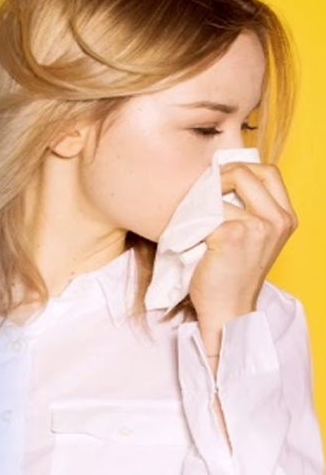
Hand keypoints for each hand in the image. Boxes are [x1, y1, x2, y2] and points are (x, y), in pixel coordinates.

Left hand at [189, 162, 296, 341]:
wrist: (227, 307)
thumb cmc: (233, 271)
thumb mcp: (254, 236)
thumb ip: (250, 207)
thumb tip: (221, 172)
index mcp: (286, 217)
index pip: (268, 171)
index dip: (241, 167)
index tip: (219, 178)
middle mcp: (278, 220)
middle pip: (246, 172)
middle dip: (219, 175)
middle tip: (202, 191)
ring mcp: (258, 227)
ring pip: (221, 192)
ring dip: (202, 200)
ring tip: (194, 218)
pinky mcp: (232, 235)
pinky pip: (205, 212)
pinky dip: (192, 220)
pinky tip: (189, 235)